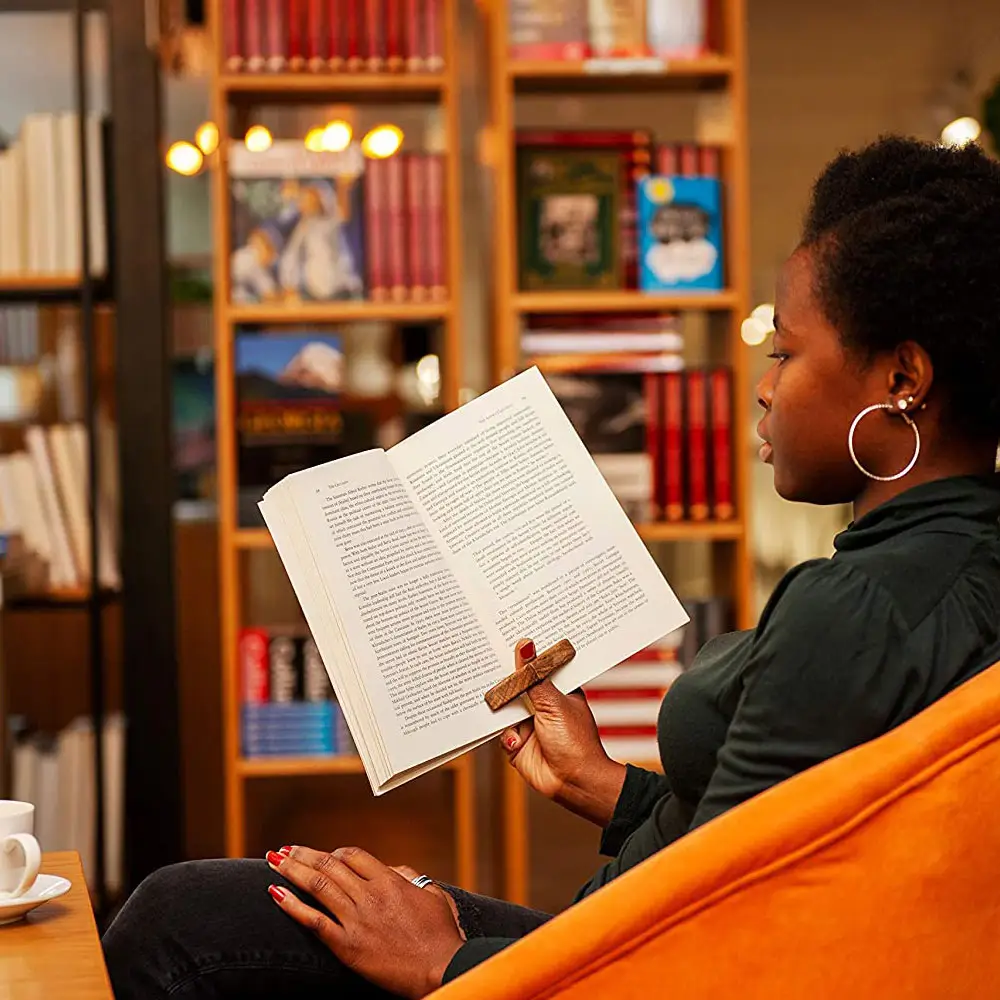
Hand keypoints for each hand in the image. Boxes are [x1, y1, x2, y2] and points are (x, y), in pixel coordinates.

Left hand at [266, 846, 463, 998]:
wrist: (442, 969)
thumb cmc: (441, 935)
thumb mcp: (433, 895)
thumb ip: (409, 876)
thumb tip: (390, 868)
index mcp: (390, 880)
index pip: (352, 855)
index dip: (333, 853)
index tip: (320, 855)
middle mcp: (370, 894)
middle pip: (329, 865)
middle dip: (303, 855)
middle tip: (284, 850)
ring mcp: (357, 919)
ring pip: (317, 886)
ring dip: (291, 871)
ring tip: (274, 862)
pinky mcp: (348, 946)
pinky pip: (314, 921)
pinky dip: (292, 906)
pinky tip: (276, 894)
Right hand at [500, 638, 626, 827]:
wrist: (573, 783)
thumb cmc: (576, 743)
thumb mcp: (553, 704)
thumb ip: (534, 677)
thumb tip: (525, 646)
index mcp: (557, 689)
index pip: (537, 665)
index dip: (523, 654)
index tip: (504, 634)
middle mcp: (541, 704)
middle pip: (517, 685)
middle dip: (504, 677)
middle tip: (486, 659)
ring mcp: (527, 722)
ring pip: (504, 706)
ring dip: (499, 705)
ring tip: (491, 695)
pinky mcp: (516, 741)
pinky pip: (499, 730)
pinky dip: (503, 732)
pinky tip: (514, 737)